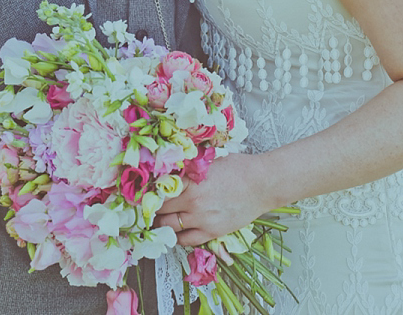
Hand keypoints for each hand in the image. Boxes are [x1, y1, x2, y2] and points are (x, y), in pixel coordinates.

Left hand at [155, 153, 270, 246]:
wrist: (262, 183)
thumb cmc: (238, 168)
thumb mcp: (207, 162)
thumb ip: (188, 169)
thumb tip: (169, 170)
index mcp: (190, 180)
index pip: (158, 190)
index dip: (148, 192)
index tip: (141, 193)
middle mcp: (192, 202)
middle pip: (160, 209)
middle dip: (152, 208)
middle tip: (146, 207)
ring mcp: (202, 219)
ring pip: (169, 227)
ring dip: (160, 224)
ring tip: (157, 220)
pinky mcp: (212, 232)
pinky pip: (186, 240)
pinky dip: (177, 237)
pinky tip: (174, 231)